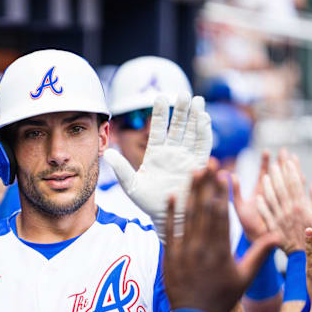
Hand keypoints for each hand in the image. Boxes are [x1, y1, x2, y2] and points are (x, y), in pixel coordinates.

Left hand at [104, 93, 211, 240]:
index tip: (159, 96)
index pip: (158, 128)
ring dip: (195, 116)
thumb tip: (107, 153)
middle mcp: (173, 152)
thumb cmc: (149, 203)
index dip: (160, 113)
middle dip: (181, 109)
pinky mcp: (198, 166)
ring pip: (192, 132)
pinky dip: (205, 132)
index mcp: (156, 153)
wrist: (168, 218)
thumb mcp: (131, 185)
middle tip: (184, 93)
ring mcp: (186, 158)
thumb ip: (121, 169)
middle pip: (178, 126)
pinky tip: (204, 119)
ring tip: (197, 100)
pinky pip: (203, 146)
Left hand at [164, 160, 278, 311]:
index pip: (221, 214)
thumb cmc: (222, 298)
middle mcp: (201, 247)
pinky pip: (169, 229)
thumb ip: (260, 254)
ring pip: (187, 215)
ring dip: (190, 192)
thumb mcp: (245, 277)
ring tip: (193, 171)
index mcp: (221, 250)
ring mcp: (183, 250)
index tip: (222, 173)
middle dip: (206, 184)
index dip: (221, 192)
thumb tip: (279, 235)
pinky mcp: (169, 255)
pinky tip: (172, 195)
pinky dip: (170, 212)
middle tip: (208, 161)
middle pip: (203, 209)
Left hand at [254, 151, 311, 254]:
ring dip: (268, 186)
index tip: (288, 161)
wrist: (307, 256)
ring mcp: (279, 218)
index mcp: (302, 206)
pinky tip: (258, 197)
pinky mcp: (272, 227)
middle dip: (278, 174)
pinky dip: (261, 204)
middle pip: (281, 188)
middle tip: (275, 163)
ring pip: (271, 198)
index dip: (291, 171)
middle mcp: (289, 210)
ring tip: (266, 176)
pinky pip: (264, 213)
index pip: (295, 184)